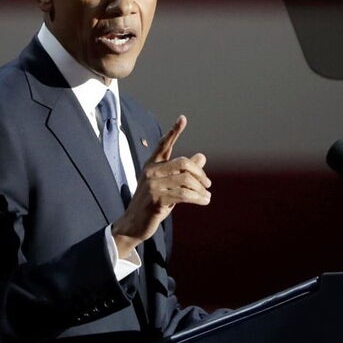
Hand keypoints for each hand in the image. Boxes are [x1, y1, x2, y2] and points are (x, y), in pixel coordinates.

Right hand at [112, 115, 210, 257]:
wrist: (133, 224)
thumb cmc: (152, 203)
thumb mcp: (168, 185)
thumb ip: (183, 171)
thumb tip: (202, 156)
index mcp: (152, 165)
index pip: (164, 144)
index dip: (174, 131)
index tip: (183, 118)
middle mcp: (151, 172)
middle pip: (184, 163)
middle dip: (200, 174)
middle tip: (208, 184)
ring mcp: (153, 185)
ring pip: (186, 180)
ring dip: (201, 190)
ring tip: (207, 197)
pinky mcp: (157, 200)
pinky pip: (184, 195)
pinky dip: (198, 198)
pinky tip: (204, 201)